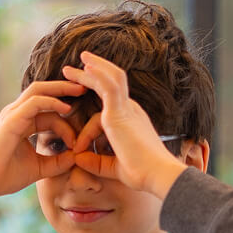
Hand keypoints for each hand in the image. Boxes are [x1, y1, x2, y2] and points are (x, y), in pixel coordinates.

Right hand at [0, 80, 85, 209]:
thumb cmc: (6, 176)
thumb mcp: (39, 168)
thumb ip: (57, 162)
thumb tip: (77, 157)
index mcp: (23, 122)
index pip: (49, 113)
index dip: (67, 124)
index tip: (80, 142)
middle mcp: (17, 113)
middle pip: (44, 91)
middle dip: (66, 89)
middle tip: (87, 88)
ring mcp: (12, 114)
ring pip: (39, 91)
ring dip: (61, 89)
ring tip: (80, 90)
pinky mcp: (11, 120)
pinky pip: (34, 103)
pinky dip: (51, 102)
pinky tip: (66, 108)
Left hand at [61, 52, 187, 197]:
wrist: (157, 174)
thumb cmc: (141, 174)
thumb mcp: (112, 168)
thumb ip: (95, 163)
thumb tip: (76, 158)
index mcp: (130, 122)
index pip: (102, 116)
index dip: (85, 133)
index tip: (75, 148)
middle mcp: (131, 111)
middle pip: (111, 84)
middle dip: (93, 74)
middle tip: (78, 66)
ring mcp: (127, 109)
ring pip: (111, 79)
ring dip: (95, 67)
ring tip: (80, 58)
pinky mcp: (121, 112)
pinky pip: (110, 86)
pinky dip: (98, 74)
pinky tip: (87, 66)